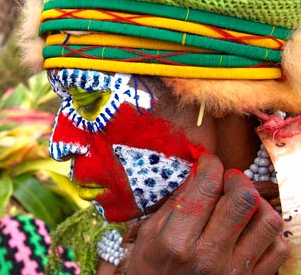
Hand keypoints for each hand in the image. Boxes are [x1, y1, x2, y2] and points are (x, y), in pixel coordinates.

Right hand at [125, 154, 288, 274]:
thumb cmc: (150, 270)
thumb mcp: (149, 234)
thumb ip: (175, 202)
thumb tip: (198, 172)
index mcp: (177, 241)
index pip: (206, 187)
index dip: (210, 165)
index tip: (207, 162)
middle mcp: (209, 256)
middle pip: (243, 199)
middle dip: (236, 178)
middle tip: (226, 179)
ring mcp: (234, 272)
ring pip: (267, 220)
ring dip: (255, 203)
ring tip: (239, 203)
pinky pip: (277, 247)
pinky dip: (266, 230)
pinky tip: (248, 227)